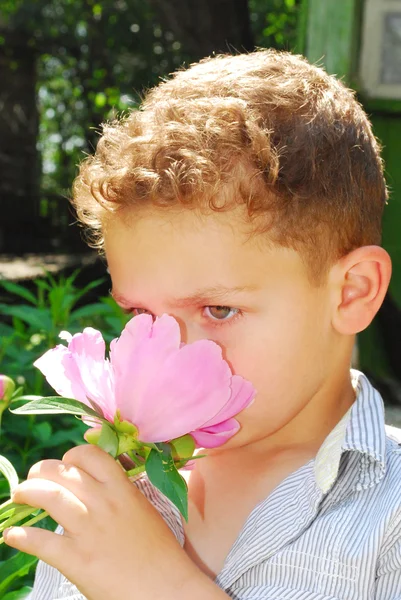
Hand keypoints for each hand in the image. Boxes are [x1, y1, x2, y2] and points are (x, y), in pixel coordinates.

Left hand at [4, 445, 222, 599]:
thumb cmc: (159, 552)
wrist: (167, 588)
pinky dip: (21, 537)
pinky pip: (41, 541)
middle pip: (62, 472)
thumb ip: (121, 492)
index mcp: (122, 488)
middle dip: (40, 472)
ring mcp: (89, 530)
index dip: (70, 457)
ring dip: (26, 493)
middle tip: (32, 481)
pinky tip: (12, 536)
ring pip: (48, 497)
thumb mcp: (143, 509)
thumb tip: (97, 481)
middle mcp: (104, 502)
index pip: (88, 455)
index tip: (64, 467)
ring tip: (19, 497)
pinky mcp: (77, 560)